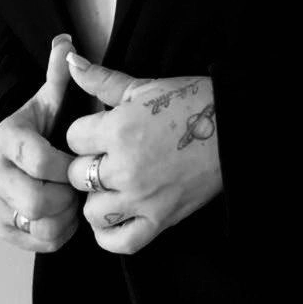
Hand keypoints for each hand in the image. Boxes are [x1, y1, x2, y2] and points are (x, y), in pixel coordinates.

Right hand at [0, 34, 78, 252]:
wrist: (23, 153)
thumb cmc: (44, 125)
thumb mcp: (51, 99)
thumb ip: (59, 75)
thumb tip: (66, 41)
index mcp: (6, 139)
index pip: (40, 161)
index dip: (67, 166)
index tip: (79, 160)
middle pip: (35, 201)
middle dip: (66, 196)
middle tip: (79, 185)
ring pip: (36, 225)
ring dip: (64, 217)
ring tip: (73, 199)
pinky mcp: (2, 227)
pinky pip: (35, 242)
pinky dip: (57, 234)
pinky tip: (64, 215)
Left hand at [65, 54, 222, 254]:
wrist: (233, 128)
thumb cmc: (189, 103)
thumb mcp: (143, 86)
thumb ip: (101, 79)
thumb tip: (69, 60)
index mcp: (119, 129)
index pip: (72, 137)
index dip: (84, 132)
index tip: (98, 131)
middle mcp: (126, 167)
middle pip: (77, 174)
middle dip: (86, 163)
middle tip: (104, 156)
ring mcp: (142, 198)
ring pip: (92, 211)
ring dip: (96, 198)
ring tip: (110, 185)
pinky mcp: (160, 220)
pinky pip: (120, 242)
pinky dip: (110, 234)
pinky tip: (115, 216)